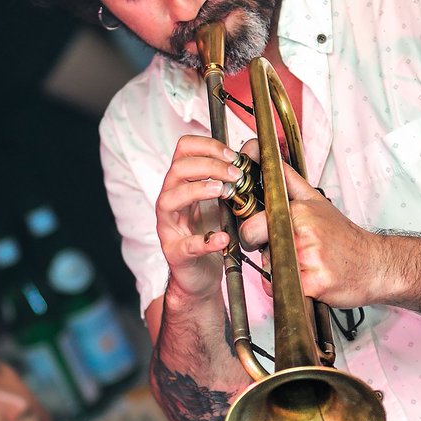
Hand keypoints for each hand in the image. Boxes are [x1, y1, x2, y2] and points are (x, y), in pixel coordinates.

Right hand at [154, 134, 243, 299]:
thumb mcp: (224, 201)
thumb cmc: (211, 232)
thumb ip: (232, 178)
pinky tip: (224, 238)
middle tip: (236, 175)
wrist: (203, 273)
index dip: (207, 146)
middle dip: (210, 166)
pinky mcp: (175, 252)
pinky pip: (186, 245)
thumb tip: (251, 151)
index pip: (183, 150)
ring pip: (170, 198)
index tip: (233, 156)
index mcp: (182, 183)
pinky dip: (206, 241)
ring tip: (225, 192)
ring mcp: (169, 226)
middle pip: (177, 169)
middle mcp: (170, 200)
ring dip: (200, 190)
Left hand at [238, 157, 380, 308]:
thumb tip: (267, 155)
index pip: (252, 221)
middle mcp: (301, 231)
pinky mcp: (310, 282)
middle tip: (284, 250)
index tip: (260, 232)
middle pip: (254, 242)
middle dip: (261, 248)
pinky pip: (278, 288)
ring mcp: (306, 257)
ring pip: (267, 267)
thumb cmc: (343, 236)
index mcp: (298, 210)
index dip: (251, 229)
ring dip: (278, 269)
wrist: (374, 264)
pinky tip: (307, 278)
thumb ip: (288, 180)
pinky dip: (287, 287)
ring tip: (303, 263)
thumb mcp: (315, 200)